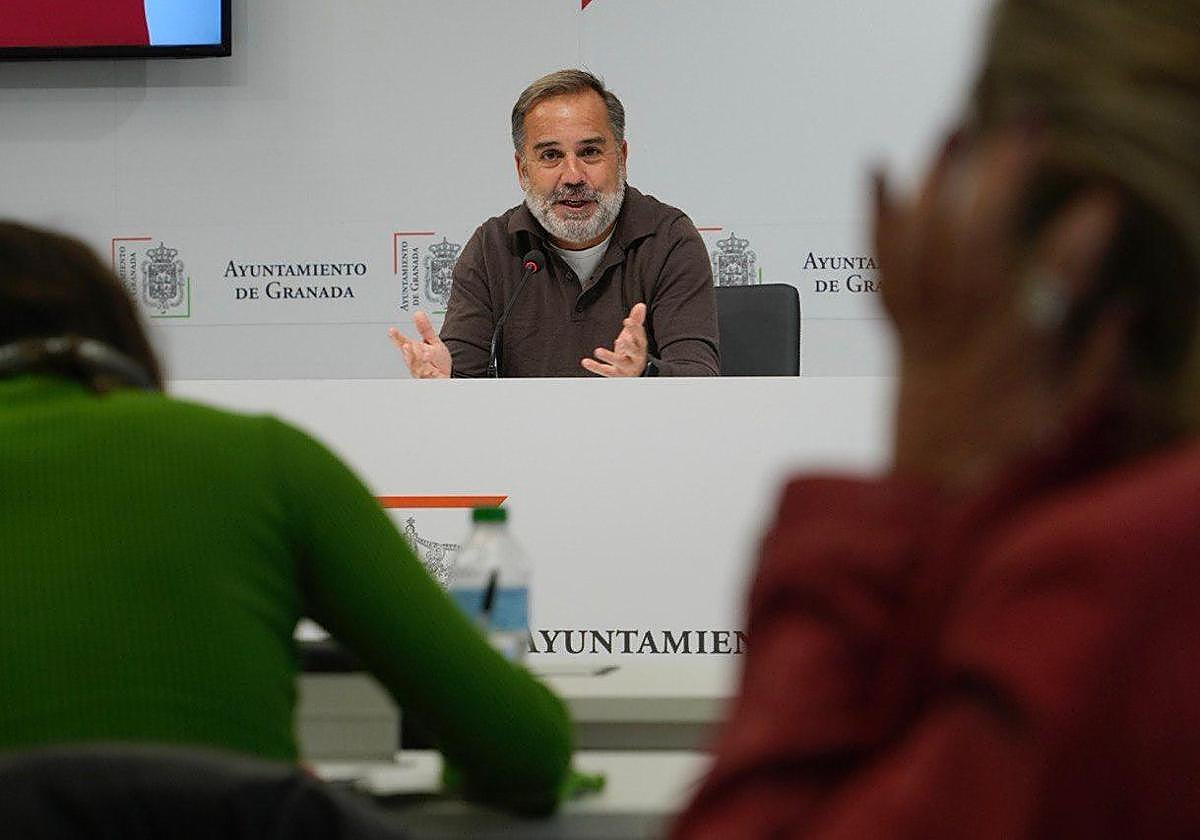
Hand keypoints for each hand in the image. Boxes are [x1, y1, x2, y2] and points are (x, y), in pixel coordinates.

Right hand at [388, 311, 451, 378]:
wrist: (447, 374)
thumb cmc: (437, 360)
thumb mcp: (433, 341)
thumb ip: (425, 329)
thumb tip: (418, 314)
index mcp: (414, 350)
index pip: (403, 343)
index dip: (397, 337)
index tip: (392, 331)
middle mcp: (415, 362)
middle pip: (409, 357)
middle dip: (407, 352)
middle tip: (406, 345)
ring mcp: (420, 372)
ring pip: (416, 368)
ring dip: (418, 362)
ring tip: (424, 355)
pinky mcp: (428, 380)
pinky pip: (427, 377)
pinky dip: (429, 374)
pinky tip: (431, 370)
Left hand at [581, 302, 648, 376]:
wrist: (633, 374)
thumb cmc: (632, 351)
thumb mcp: (634, 336)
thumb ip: (636, 321)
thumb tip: (640, 305)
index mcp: (640, 347)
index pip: (640, 337)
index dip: (635, 329)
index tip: (627, 321)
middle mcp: (636, 358)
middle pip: (634, 352)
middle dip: (628, 346)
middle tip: (620, 340)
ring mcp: (626, 368)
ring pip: (619, 362)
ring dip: (609, 357)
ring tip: (598, 351)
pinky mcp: (615, 375)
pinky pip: (605, 371)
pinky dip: (595, 367)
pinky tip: (585, 361)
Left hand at [875, 127, 1123, 488]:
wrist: (928, 499)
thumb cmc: (1005, 465)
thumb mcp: (1068, 428)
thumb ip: (1099, 370)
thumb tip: (1127, 309)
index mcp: (1015, 360)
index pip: (1050, 287)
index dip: (1077, 242)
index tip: (1103, 201)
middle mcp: (962, 336)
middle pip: (977, 243)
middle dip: (1003, 179)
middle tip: (1030, 126)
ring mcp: (923, 330)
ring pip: (923, 245)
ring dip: (938, 181)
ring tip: (957, 128)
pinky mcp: (897, 332)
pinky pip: (880, 268)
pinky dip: (877, 217)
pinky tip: (878, 167)